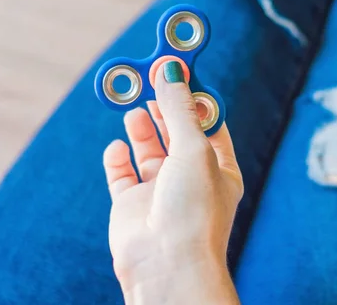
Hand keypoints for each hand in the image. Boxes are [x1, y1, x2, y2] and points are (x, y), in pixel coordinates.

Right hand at [102, 61, 242, 303]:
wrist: (167, 265)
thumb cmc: (193, 209)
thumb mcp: (193, 149)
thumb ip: (179, 109)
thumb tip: (171, 70)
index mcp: (219, 169)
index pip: (209, 125)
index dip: (195, 98)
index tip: (180, 71)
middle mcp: (191, 179)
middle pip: (176, 133)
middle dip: (164, 107)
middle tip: (150, 78)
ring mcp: (160, 192)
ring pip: (149, 150)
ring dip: (142, 127)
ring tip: (135, 106)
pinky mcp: (131, 205)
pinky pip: (121, 174)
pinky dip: (118, 157)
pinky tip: (117, 146)